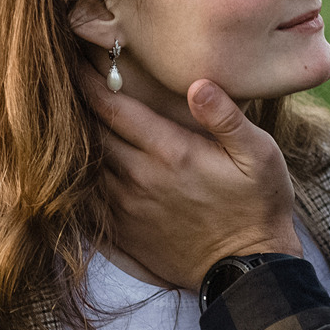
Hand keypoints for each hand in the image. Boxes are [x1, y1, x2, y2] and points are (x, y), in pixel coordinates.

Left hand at [86, 71, 299, 289]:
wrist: (247, 269)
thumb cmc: (257, 205)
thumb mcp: (259, 156)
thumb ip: (227, 118)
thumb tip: (198, 84)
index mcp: (171, 152)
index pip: (113, 108)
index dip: (90, 81)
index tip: (78, 60)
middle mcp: (140, 178)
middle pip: (91, 132)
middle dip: (79, 105)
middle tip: (69, 81)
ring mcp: (127, 208)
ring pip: (86, 164)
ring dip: (79, 142)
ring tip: (73, 118)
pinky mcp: (122, 232)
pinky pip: (88, 197)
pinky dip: (81, 177)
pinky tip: (83, 163)